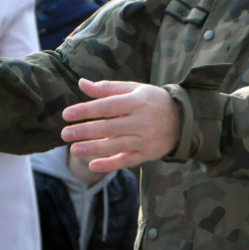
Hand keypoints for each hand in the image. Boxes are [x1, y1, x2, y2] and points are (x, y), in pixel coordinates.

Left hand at [62, 79, 178, 171]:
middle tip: (65, 134)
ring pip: (115, 146)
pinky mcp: (147, 154)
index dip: (85, 110)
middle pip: (108, 128)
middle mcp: (141, 121)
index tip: (67, 114)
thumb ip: (107, 88)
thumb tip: (82, 84)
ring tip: (73, 149)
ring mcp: (145, 139)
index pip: (106, 107)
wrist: (183, 119)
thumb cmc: (152, 101)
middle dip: (84, 131)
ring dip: (92, 149)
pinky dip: (110, 164)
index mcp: (136, 102)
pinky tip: (92, 165)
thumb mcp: (133, 89)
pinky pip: (126, 161)